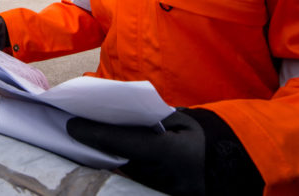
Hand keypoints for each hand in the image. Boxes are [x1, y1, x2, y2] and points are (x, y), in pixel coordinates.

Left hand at [67, 109, 263, 195]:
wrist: (227, 170)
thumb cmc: (203, 139)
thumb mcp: (182, 121)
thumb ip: (152, 117)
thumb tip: (119, 111)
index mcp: (169, 153)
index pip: (123, 142)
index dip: (94, 134)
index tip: (71, 125)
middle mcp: (161, 176)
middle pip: (115, 160)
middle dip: (94, 146)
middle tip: (70, 130)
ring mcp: (158, 190)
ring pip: (120, 173)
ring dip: (100, 159)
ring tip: (78, 141)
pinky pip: (128, 181)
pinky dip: (114, 169)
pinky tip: (98, 156)